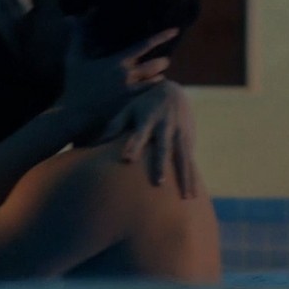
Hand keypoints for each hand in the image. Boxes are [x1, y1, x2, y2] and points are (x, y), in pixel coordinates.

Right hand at [59, 22, 177, 120]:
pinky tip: (152, 88)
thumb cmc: (74, 84)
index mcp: (117, 61)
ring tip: (158, 75)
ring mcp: (131, 91)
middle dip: (162, 61)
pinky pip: (150, 95)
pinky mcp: (131, 105)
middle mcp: (127, 75)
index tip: (175, 30)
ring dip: (159, 76)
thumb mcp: (74, 59)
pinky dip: (153, 90)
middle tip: (163, 60)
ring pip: (156, 81)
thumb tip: (70, 18)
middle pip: (156, 64)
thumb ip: (76, 37)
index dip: (162, 37)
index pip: (145, 45)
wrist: (75, 114)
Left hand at [97, 80, 197, 197]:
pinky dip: (193, 176)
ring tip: (186, 197)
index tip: (127, 159)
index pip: (139, 134)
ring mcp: (180, 134)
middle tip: (159, 183)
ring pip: (183, 158)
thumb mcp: (129, 109)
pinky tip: (193, 194)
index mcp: (147, 120)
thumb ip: (115, 125)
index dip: (134, 145)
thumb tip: (96, 143)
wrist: (174, 91)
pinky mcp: (190, 140)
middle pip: (164, 148)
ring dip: (185, 177)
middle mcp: (165, 127)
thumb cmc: (144, 104)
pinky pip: (191, 161)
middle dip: (161, 165)